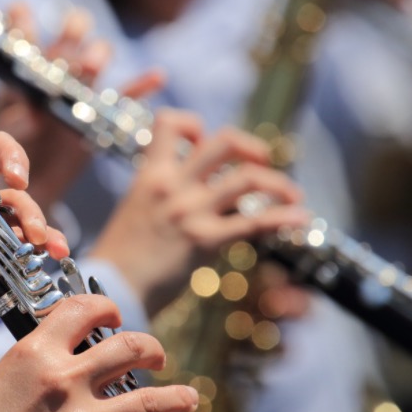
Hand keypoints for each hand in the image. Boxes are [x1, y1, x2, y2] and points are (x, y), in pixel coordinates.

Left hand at [0, 3, 163, 209]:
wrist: (29, 182)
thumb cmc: (9, 152)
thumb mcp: (5, 131)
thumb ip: (17, 118)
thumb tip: (35, 114)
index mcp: (26, 67)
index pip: (26, 30)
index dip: (25, 22)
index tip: (23, 30)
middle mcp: (56, 69)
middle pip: (72, 33)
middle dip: (72, 33)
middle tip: (67, 49)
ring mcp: (81, 89)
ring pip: (98, 56)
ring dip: (97, 55)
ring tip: (91, 67)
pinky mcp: (100, 113)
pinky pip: (126, 96)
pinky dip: (142, 86)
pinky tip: (157, 77)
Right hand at [0, 295, 204, 411]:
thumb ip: (33, 372)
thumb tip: (64, 372)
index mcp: (33, 353)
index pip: (84, 309)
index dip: (108, 308)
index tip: (116, 318)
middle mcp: (63, 380)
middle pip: (130, 348)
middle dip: (152, 350)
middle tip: (156, 358)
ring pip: (153, 400)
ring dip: (177, 398)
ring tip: (186, 398)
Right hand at [89, 109, 309, 317]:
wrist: (110, 289)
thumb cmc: (120, 258)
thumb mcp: (134, 211)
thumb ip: (161, 196)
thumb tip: (191, 196)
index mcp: (150, 175)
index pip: (170, 122)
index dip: (193, 124)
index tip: (202, 139)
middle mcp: (172, 186)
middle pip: (223, 142)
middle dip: (251, 148)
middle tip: (261, 164)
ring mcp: (190, 211)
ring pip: (247, 178)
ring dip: (278, 184)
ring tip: (292, 194)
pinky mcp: (204, 240)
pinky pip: (255, 222)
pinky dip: (284, 217)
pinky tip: (301, 219)